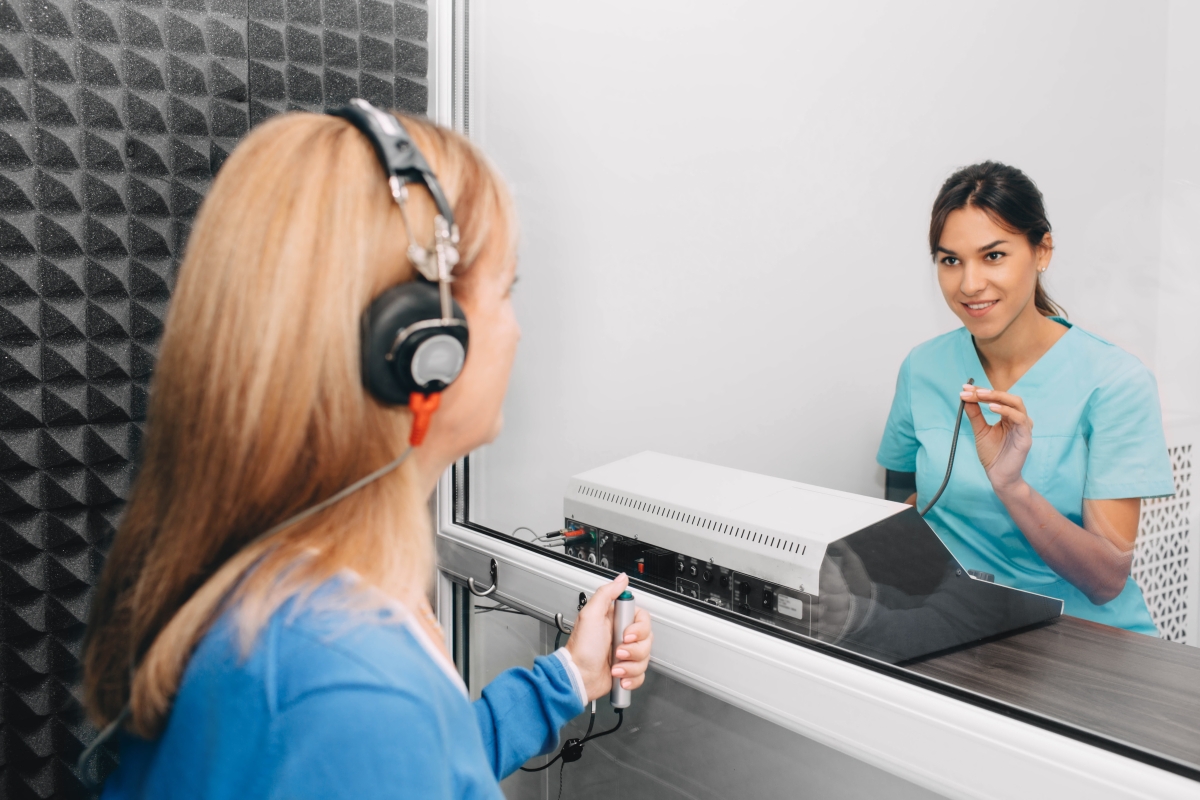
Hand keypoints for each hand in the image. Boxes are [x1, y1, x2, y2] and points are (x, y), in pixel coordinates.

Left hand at [564, 574, 652, 700]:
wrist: (578, 677)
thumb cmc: (581, 649)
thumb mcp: (590, 614)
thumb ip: (606, 593)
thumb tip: (621, 578)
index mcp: (616, 620)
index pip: (643, 619)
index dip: (638, 629)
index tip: (626, 634)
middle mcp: (623, 635)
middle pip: (647, 639)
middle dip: (633, 650)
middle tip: (617, 651)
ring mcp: (625, 654)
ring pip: (646, 657)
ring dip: (630, 664)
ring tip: (615, 665)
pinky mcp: (627, 670)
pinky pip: (641, 673)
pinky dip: (631, 677)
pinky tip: (618, 675)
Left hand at [960, 385, 1032, 491]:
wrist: (998, 476)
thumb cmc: (992, 454)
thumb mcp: (980, 431)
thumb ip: (975, 415)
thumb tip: (965, 397)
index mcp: (1008, 417)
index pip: (996, 398)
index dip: (981, 391)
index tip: (964, 388)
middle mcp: (1018, 419)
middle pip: (1007, 397)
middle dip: (988, 392)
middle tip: (971, 390)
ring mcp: (1024, 427)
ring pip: (1016, 404)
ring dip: (997, 397)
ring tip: (980, 395)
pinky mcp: (1026, 437)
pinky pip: (1020, 419)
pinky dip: (1006, 411)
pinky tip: (991, 408)